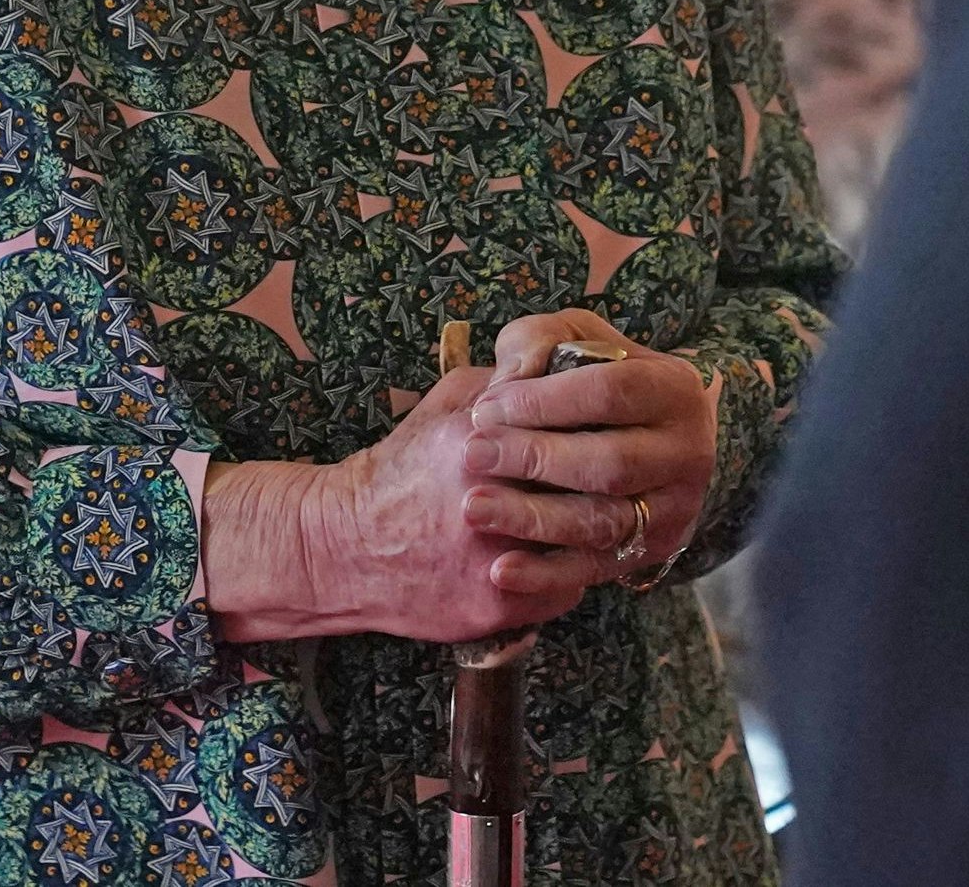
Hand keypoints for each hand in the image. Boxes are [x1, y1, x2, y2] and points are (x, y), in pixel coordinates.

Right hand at [201, 365, 600, 645]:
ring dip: (599, 529)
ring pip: (586, 545)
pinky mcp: (496, 605)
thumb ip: (500, 383)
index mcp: (479, 444)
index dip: (598, 432)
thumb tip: (557, 363)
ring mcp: (494, 560)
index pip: (571, 431)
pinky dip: (572, 572)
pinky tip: (561, 555)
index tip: (613, 431)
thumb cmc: (400, 470)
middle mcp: (489, 502)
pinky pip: (566, 589)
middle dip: (608, 483)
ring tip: (599, 515)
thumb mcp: (442, 408)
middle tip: (622, 476)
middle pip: (588, 490)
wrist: (346, 547)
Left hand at [456, 310, 717, 585]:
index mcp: (674, 388)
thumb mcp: (574, 340)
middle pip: (610, 462)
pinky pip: (597, 569)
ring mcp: (674, 508)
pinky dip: (546, 575)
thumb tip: (513, 377)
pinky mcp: (651, 551)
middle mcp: (687, 451)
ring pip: (604, 521)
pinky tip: (501, 570)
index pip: (610, 392)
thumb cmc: (592, 377)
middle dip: (534, 459)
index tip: (486, 409)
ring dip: (534, 518)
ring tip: (474, 507)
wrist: (646, 434)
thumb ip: (540, 340)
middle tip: (472, 455)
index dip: (543, 402)